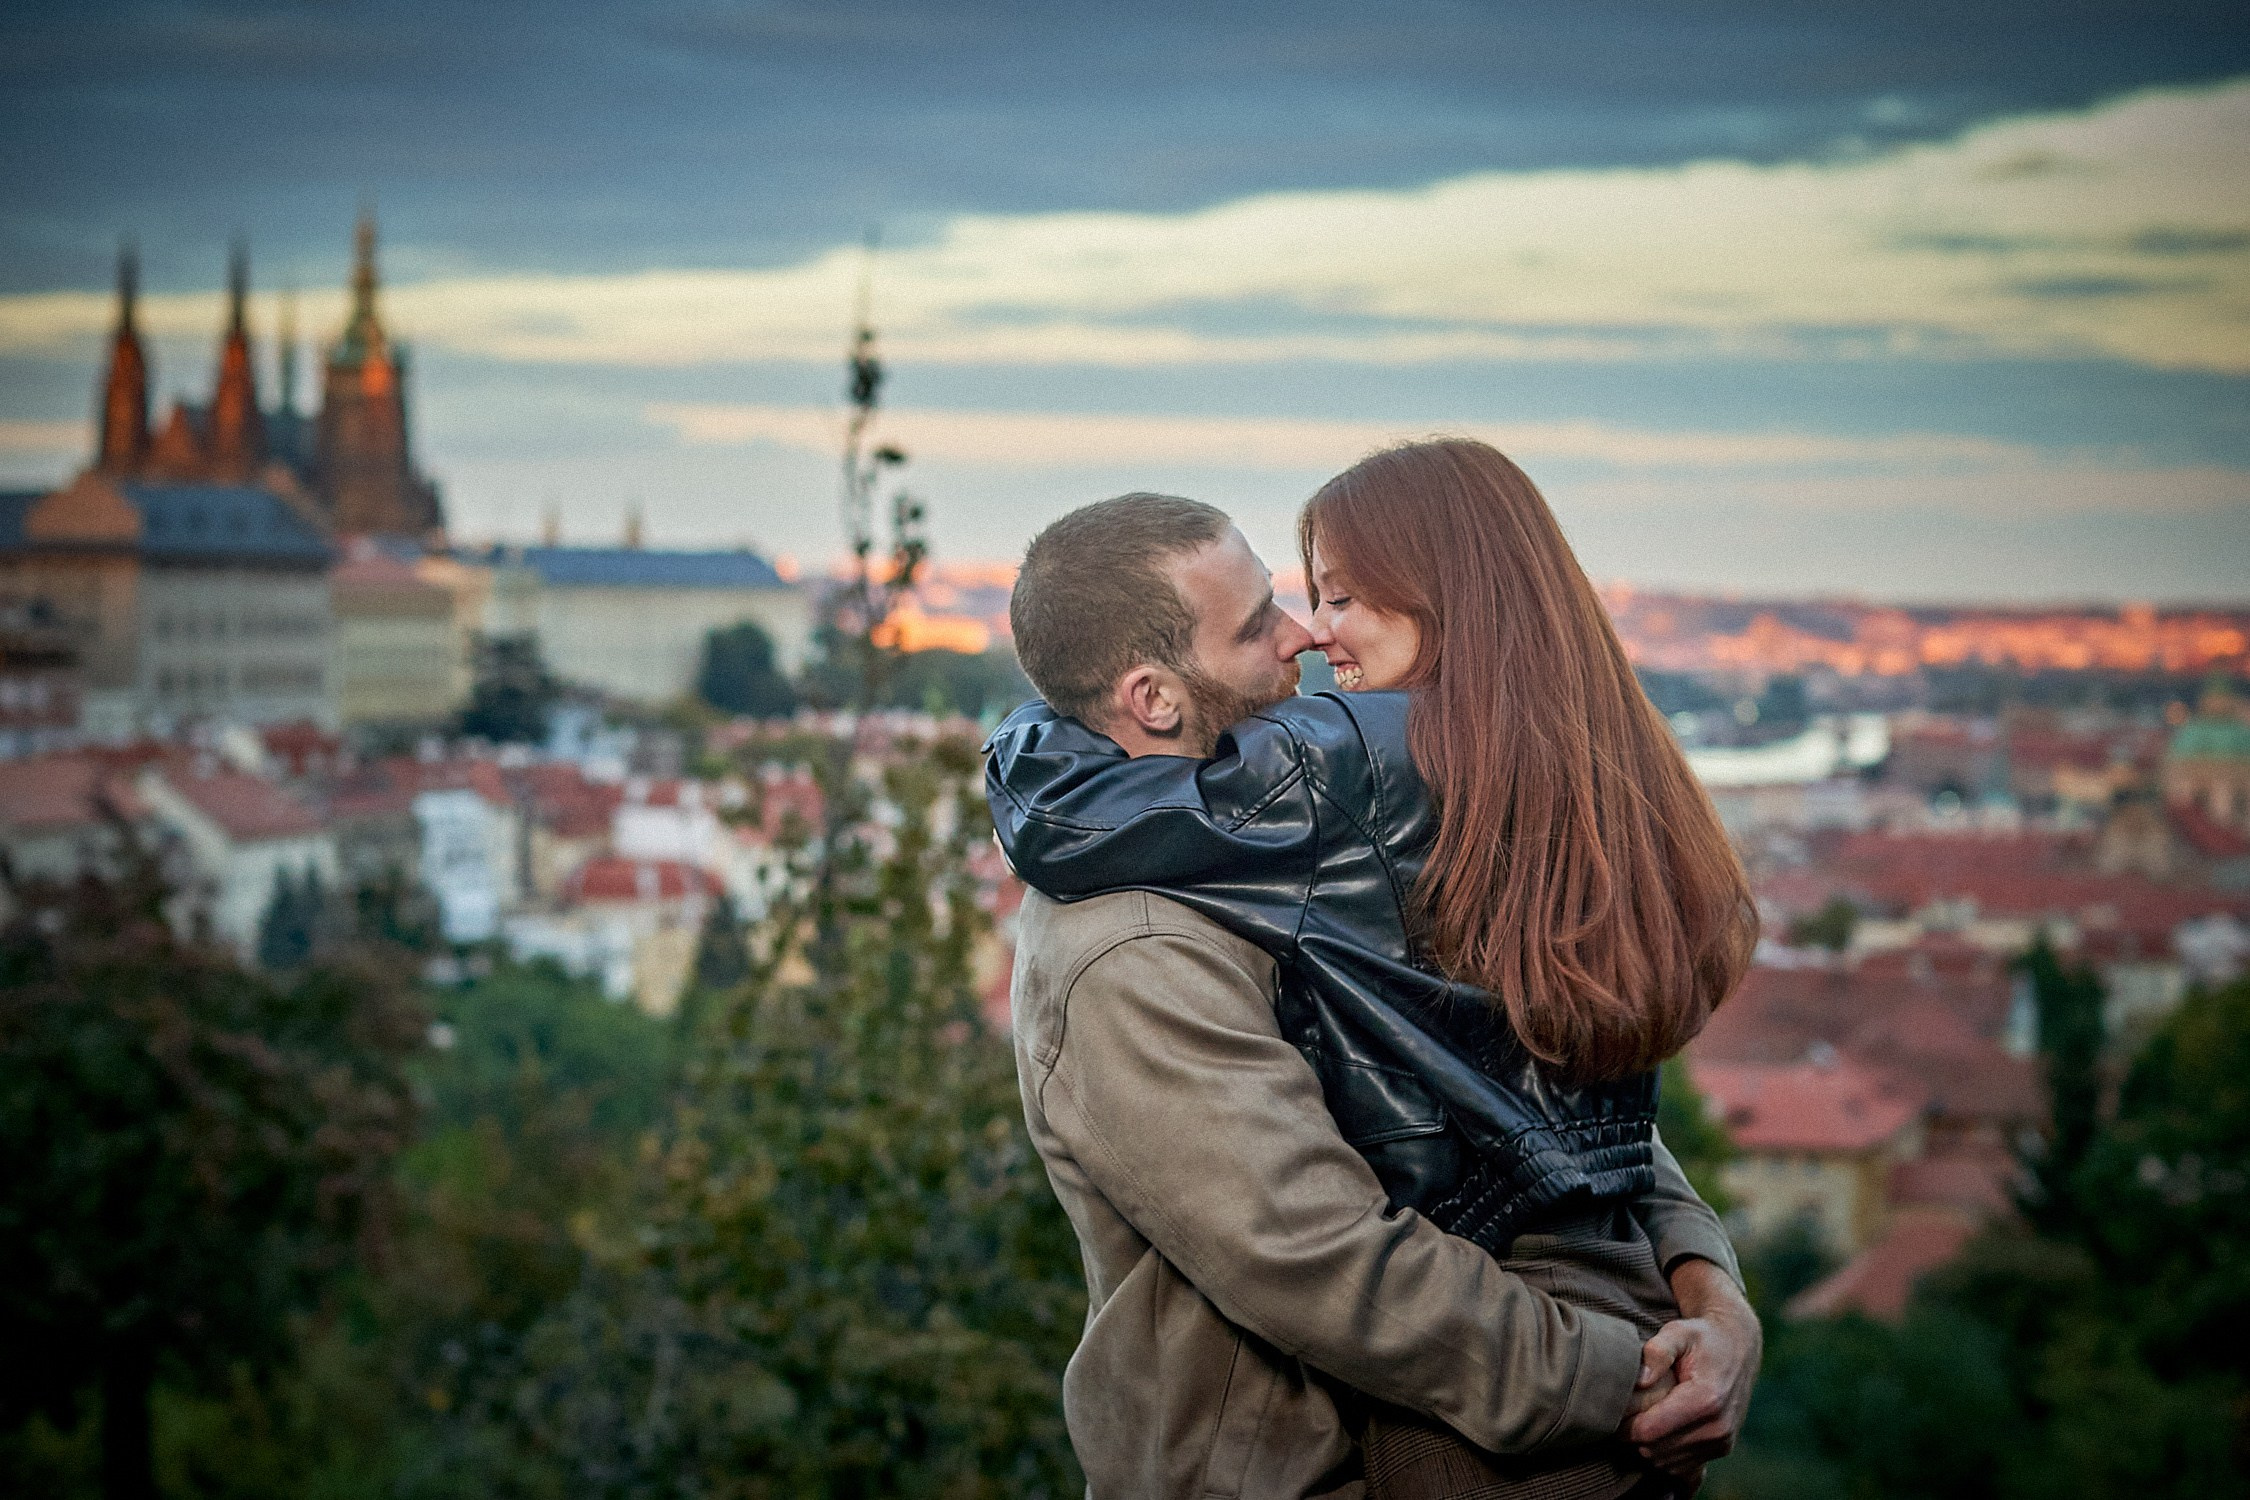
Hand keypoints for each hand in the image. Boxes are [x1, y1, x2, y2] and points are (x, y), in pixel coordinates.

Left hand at [1627, 1259, 1761, 1474]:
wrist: (1739, 1346)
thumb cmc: (1703, 1337)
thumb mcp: (1679, 1332)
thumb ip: (1657, 1351)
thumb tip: (1640, 1380)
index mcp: (1706, 1399)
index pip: (1650, 1430)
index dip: (1623, 1426)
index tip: (1612, 1410)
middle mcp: (1718, 1427)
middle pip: (1655, 1449)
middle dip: (1632, 1436)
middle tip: (1621, 1414)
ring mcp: (1722, 1441)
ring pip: (1666, 1462)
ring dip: (1646, 1447)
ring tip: (1640, 1419)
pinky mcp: (1722, 1448)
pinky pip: (1683, 1468)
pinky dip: (1664, 1455)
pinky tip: (1659, 1433)